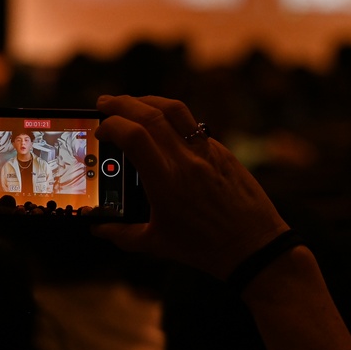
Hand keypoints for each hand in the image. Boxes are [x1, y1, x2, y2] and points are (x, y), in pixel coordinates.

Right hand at [92, 95, 289, 278]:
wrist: (253, 244)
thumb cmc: (204, 248)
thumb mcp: (156, 244)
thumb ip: (121, 234)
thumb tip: (97, 226)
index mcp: (166, 181)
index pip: (134, 136)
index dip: (112, 125)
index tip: (101, 130)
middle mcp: (186, 160)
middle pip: (151, 114)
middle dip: (122, 103)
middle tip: (104, 102)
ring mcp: (207, 151)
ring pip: (175, 110)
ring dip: (148, 101)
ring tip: (132, 104)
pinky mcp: (222, 151)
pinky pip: (193, 126)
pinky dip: (172, 119)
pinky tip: (163, 127)